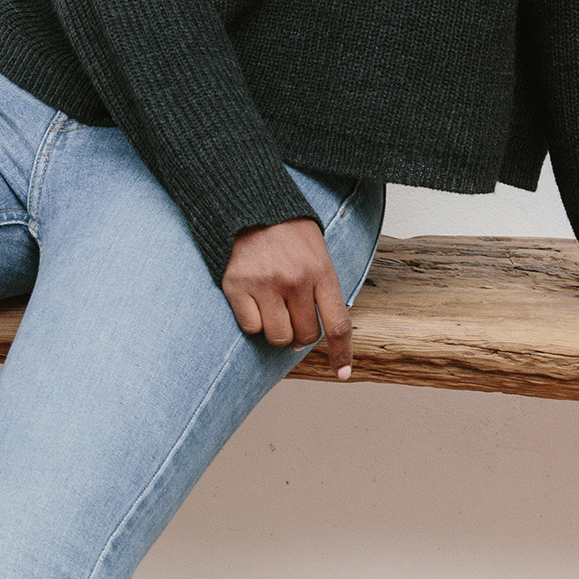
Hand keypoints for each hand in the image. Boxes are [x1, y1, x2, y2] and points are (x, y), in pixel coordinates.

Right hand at [221, 218, 353, 378]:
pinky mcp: (237, 286)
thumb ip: (321, 289)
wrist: (248, 204)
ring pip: (277, 337)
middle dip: (300, 335)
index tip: (342, 373)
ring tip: (271, 308)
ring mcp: (265, 284)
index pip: (337, 324)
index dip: (341, 353)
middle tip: (291, 316)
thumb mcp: (317, 252)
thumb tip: (307, 337)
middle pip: (305, 336)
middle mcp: (295, 280)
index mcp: (320, 271)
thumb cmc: (286, 231)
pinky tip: (251, 300)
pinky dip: (252, 321)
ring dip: (276, 331)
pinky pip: (250, 328)